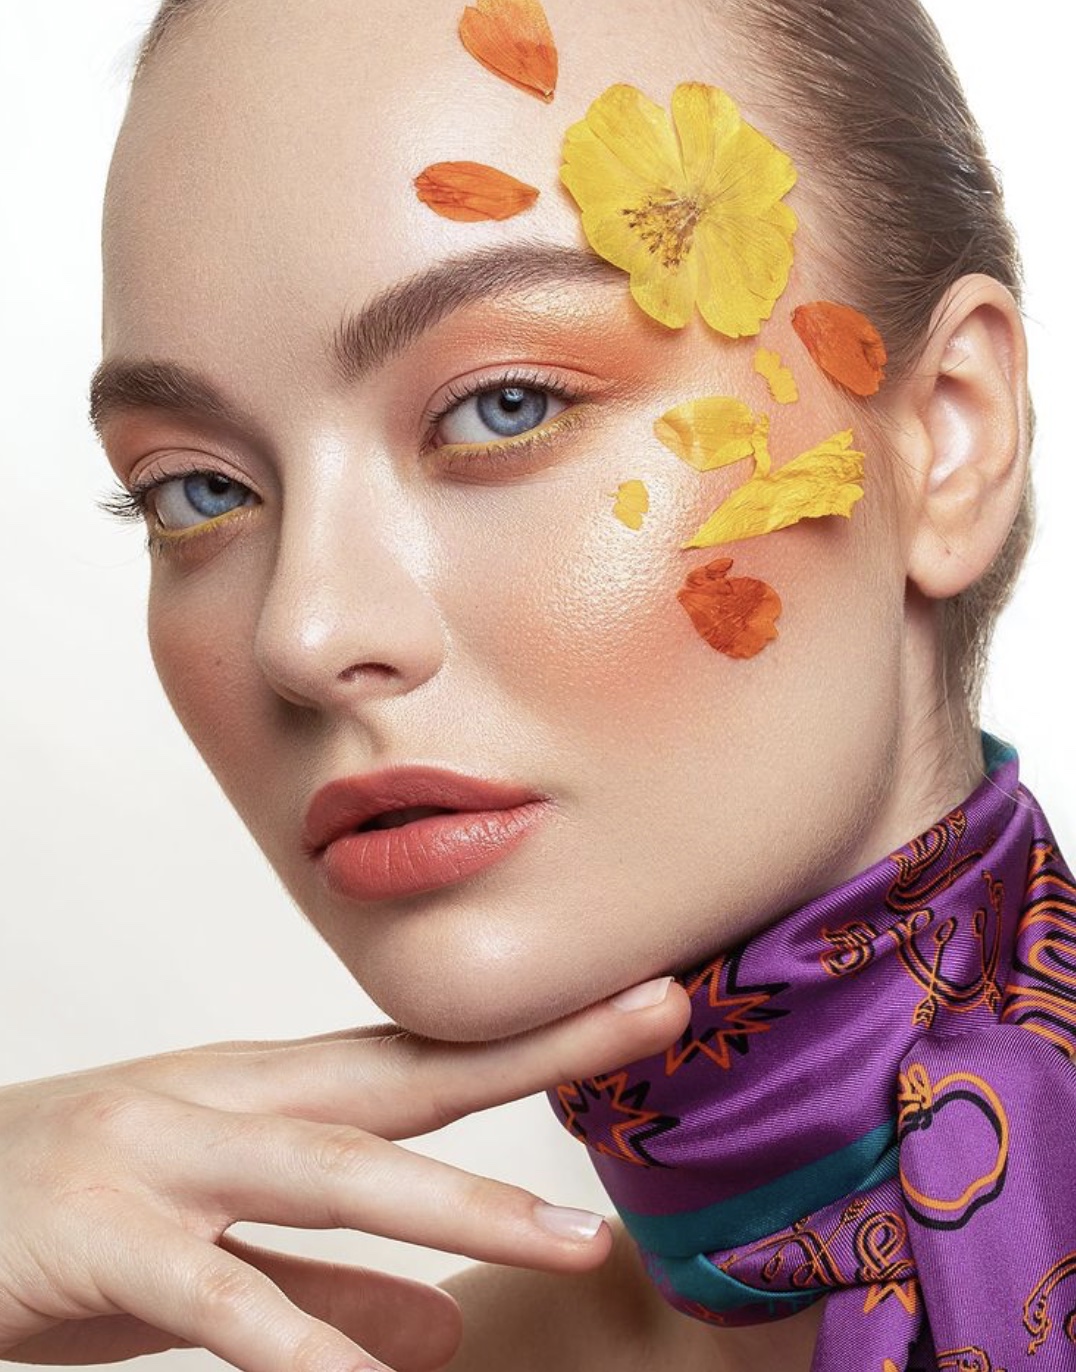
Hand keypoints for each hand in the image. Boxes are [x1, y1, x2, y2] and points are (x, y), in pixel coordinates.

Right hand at [0, 976, 688, 1370]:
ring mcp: (160, 1154)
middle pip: (403, 1075)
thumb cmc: (71, 1223)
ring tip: (568, 1243)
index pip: (420, 1057)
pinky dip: (297, 1339)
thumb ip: (329, 1290)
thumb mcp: (214, 1254)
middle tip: (657, 1015)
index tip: (642, 1002)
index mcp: (260, 1095)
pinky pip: (213, 1294)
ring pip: (330, 1169)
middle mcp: (225, 1100)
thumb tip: (447, 1331)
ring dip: (455, 1206)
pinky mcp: (98, 1234)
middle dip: (535, 1046)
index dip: (534, 1030)